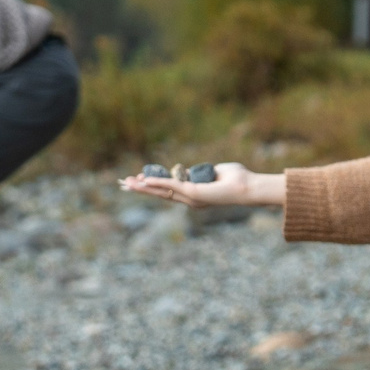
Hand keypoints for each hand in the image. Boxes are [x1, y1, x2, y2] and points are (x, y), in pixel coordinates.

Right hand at [115, 163, 285, 207]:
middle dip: (140, 188)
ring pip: (161, 192)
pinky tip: (144, 180)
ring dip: (143, 187)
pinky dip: (157, 182)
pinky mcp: (193, 193)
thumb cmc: (236, 179)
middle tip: (123, 184)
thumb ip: (202, 172)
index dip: (151, 185)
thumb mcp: (214, 172)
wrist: (247, 187)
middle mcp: (189, 199)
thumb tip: (195, 170)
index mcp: (193, 194)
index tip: (137, 179)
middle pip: (159, 193)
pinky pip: (170, 186)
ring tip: (126, 183)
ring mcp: (190, 197)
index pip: (167, 190)